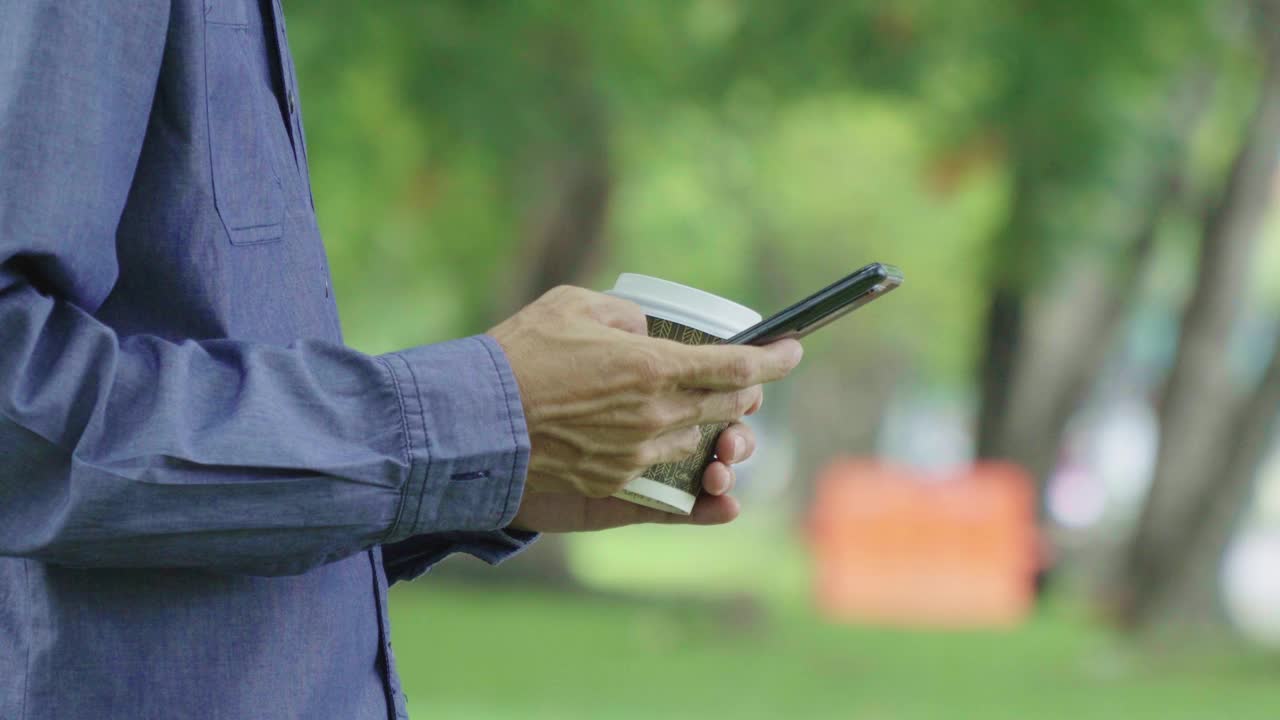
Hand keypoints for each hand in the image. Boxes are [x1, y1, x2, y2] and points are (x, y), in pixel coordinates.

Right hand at [488, 285, 799, 513]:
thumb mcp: (573, 306)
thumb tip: (646, 333)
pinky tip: (708, 479)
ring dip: (715, 430)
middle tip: (747, 381)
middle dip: (746, 394)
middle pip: (728, 409)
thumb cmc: (517, 356)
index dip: (774, 360)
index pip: (737, 367)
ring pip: (701, 444)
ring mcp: (637, 455)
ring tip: (711, 416)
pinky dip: (693, 476)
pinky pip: (672, 483)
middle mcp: (655, 415)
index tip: (793, 351)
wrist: (471, 421)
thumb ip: (625, 316)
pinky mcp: (614, 484)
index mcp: (652, 366)